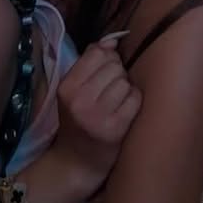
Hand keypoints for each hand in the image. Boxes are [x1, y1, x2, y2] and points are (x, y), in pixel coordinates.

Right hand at [53, 39, 140, 193]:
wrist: (76, 163)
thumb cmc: (78, 120)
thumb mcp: (73, 91)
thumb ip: (90, 62)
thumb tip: (113, 40)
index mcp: (67, 88)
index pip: (97, 53)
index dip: (105, 59)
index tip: (101, 74)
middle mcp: (80, 101)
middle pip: (114, 66)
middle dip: (116, 74)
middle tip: (108, 92)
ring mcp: (99, 116)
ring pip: (125, 81)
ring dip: (125, 89)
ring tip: (115, 103)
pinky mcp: (117, 128)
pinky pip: (135, 98)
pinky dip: (133, 102)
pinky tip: (124, 112)